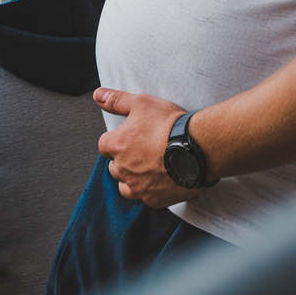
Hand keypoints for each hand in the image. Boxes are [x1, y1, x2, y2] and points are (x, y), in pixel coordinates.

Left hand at [95, 88, 203, 208]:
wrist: (197, 148)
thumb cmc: (169, 125)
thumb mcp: (141, 103)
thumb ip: (116, 100)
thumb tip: (98, 95)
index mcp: (117, 146)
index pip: (104, 146)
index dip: (116, 140)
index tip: (129, 137)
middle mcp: (123, 169)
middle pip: (115, 167)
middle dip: (124, 160)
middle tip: (143, 149)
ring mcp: (138, 187)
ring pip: (126, 186)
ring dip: (132, 178)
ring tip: (149, 166)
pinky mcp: (154, 199)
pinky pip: (145, 197)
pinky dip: (150, 190)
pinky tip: (162, 177)